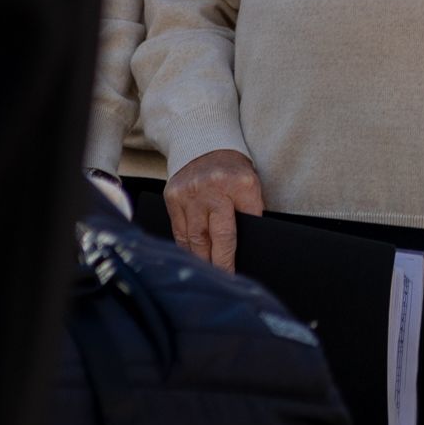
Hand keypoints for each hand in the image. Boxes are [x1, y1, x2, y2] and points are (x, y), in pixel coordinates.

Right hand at [165, 148, 264, 270]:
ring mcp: (190, 193)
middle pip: (216, 236)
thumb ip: (250, 210)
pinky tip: (191, 258)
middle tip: (222, 281)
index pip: (244, 224)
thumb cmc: (233, 170)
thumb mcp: (251, 184)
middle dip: (219, 263)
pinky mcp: (172, 197)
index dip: (237, 253)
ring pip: (194, 238)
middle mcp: (213, 188)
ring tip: (206, 274)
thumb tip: (247, 246)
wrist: (204, 144)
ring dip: (200, 259)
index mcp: (242, 184)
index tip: (235, 274)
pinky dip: (186, 247)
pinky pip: (179, 230)